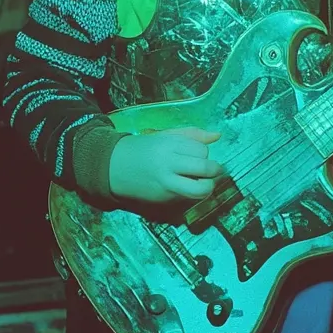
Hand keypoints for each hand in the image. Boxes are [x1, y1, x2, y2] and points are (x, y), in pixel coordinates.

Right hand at [108, 127, 223, 203]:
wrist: (114, 166)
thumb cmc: (144, 148)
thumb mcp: (166, 135)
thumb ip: (193, 134)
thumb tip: (217, 135)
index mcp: (170, 145)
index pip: (201, 150)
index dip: (204, 153)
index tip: (199, 154)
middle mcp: (168, 164)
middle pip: (204, 168)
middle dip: (215, 170)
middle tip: (213, 170)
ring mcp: (165, 183)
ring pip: (199, 189)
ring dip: (208, 186)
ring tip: (205, 182)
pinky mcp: (162, 198)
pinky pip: (186, 197)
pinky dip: (192, 193)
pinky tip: (187, 186)